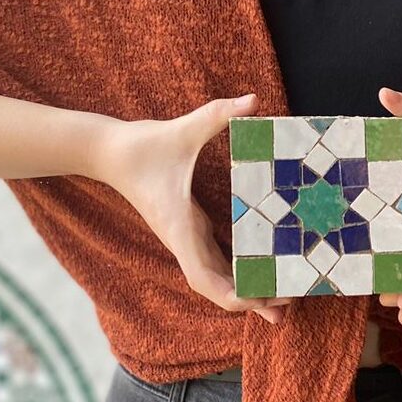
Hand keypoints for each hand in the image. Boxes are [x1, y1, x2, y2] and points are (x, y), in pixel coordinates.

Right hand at [95, 93, 289, 324]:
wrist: (110, 151)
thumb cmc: (144, 145)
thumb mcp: (184, 128)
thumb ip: (219, 114)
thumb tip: (254, 101)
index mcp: (181, 228)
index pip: (206, 280)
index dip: (235, 297)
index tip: (263, 300)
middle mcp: (183, 240)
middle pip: (218, 287)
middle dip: (252, 299)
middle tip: (291, 301)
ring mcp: (185, 236)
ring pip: (216, 277)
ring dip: (246, 290)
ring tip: (282, 297)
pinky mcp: (187, 226)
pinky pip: (214, 258)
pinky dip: (236, 270)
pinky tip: (259, 267)